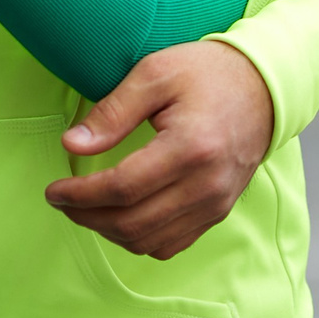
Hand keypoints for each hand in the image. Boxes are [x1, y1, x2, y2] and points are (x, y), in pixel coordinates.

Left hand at [45, 40, 273, 259]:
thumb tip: (72, 145)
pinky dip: (138, 239)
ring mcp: (215, 204)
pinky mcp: (218, 212)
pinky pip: (171, 244)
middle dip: (87, 217)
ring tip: (85, 208)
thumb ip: (112, 112)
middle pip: (132, 223)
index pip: (122, 188)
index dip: (80, 195)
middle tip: (62, 200)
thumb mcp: (155, 74)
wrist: (264, 87)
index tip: (54, 190)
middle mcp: (206, 185)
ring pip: (149, 241)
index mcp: (190, 148)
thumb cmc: (208, 73)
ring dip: (108, 232)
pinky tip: (119, 217)